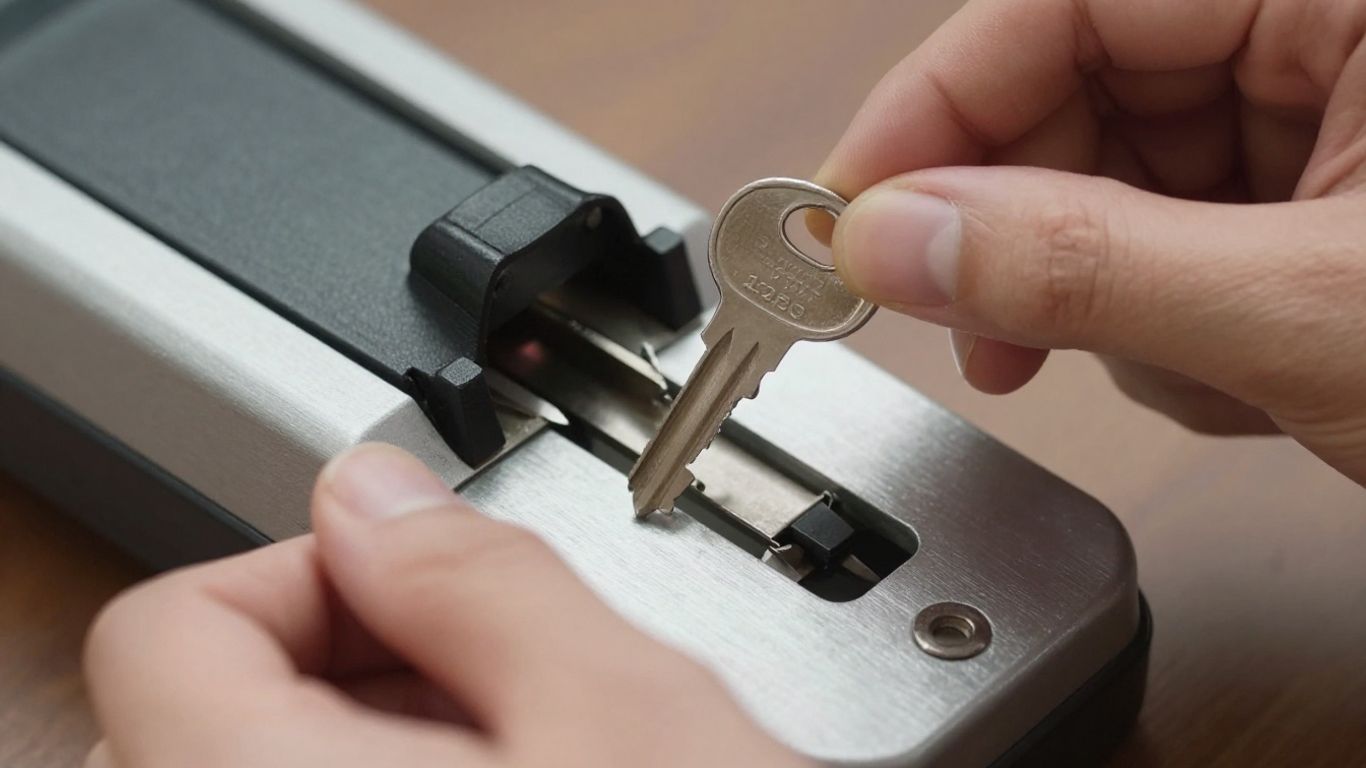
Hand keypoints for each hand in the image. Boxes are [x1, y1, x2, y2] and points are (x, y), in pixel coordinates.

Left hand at [83, 444, 807, 767]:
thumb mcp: (627, 710)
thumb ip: (482, 575)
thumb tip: (377, 495)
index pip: (166, 632)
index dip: (308, 574)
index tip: (418, 589)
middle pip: (188, 715)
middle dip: (347, 664)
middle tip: (483, 678)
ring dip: (363, 742)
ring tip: (516, 757)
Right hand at [820, 0, 1365, 484]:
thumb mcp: (1304, 309)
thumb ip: (1084, 268)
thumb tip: (893, 241)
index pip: (1063, 5)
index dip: (935, 105)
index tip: (852, 211)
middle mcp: (1321, 43)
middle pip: (1076, 99)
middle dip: (1027, 236)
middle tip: (974, 325)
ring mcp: (1323, 131)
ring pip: (1113, 193)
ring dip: (1110, 305)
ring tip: (1186, 367)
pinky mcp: (1310, 219)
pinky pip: (1165, 252)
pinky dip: (1169, 332)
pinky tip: (1231, 375)